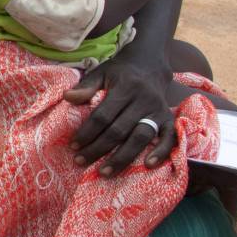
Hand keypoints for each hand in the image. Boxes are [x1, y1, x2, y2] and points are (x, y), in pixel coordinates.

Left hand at [64, 56, 177, 175]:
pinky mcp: (169, 118)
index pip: (103, 115)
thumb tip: (67, 97)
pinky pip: (169, 137)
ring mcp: (158, 110)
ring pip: (140, 137)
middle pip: (119, 130)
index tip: (74, 146)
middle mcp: (143, 100)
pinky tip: (148, 165)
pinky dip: (161, 152)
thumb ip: (86, 86)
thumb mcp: (101, 72)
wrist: (150, 64)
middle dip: (99, 148)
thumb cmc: (120, 73)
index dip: (87, 132)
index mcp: (125, 88)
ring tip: (105, 172)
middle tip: (81, 161)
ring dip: (122, 157)